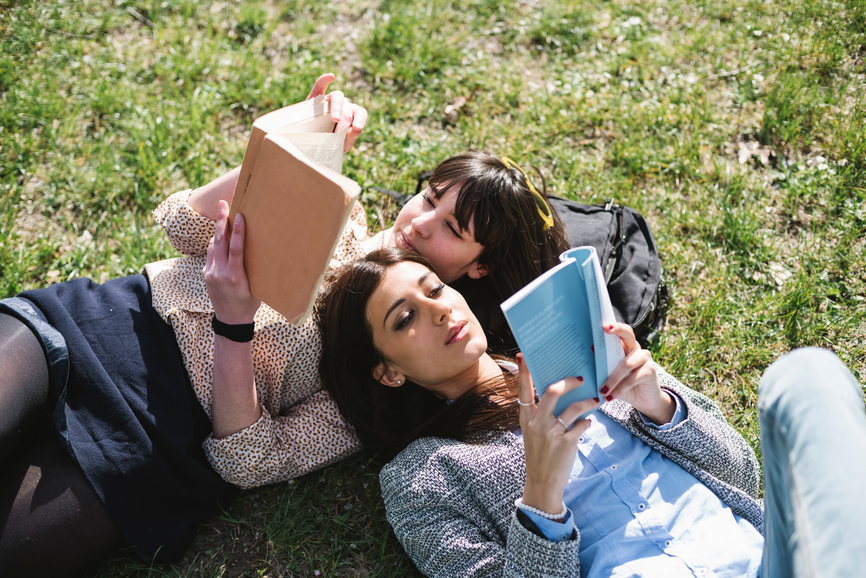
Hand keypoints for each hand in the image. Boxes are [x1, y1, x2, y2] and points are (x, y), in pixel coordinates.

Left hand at [204, 200, 260, 324]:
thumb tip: (258, 249)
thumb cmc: (249, 303)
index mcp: (235, 276)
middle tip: (223, 204)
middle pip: (220, 241)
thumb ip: (252, 269)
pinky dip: (216, 244)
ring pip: (213, 245)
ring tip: (222, 215)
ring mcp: (210, 272)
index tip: (239, 215)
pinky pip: (211, 254)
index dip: (238, 231)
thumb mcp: (256, 286)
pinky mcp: (206, 273)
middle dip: (221, 221)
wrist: (230, 320)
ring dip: (218, 231)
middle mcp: (220, 272)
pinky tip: (221, 237)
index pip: (236, 248)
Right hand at [307, 73, 367, 152]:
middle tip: (339, 124)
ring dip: (337, 106)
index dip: (360, 118)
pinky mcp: (314, 100)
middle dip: (345, 115)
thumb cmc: (329, 146)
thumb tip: (356, 129)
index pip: (360, 112)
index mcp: (351, 116)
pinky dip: (324, 80)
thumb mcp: (341, 146)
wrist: (310, 145)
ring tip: (335, 118)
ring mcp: (329, 102)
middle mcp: (343, 106)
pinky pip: (319, 86)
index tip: (357, 127)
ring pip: (337, 96)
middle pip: (347, 105)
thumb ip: (350, 138)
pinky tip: (331, 77)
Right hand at [517, 354, 598, 518]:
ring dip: (588, 402)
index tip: (523, 355)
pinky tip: (588, 422)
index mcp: (526, 417)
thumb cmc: (539, 454)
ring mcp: (552, 432)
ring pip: (573, 407)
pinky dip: (587, 422)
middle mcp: (537, 422)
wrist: (542, 483)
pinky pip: (582, 425)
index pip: (523, 389)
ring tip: (595, 400)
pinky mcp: (566, 443)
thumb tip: (557, 393)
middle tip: (580, 379)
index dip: (524, 371)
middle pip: (553, 391)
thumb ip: (540, 414)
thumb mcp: (532, 432)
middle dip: (569, 382)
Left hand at [599, 322, 673, 424]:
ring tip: (602, 391)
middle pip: (628, 335)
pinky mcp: (650, 371)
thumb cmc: (623, 385)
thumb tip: (589, 352)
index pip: (620, 332)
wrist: (643, 400)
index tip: (602, 324)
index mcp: (625, 346)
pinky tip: (611, 396)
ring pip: (626, 364)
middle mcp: (636, 349)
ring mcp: (645, 359)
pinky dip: (620, 389)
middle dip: (617, 330)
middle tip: (605, 329)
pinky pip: (632, 379)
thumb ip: (602, 365)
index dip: (613, 326)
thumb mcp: (610, 376)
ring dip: (612, 379)